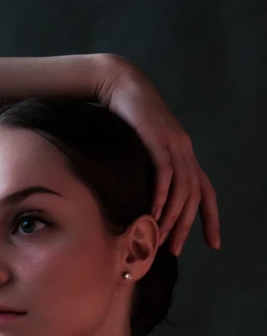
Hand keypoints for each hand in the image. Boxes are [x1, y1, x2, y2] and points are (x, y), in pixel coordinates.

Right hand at [98, 56, 220, 257]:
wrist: (123, 86)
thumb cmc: (129, 120)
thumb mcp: (146, 149)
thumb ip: (152, 171)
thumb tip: (146, 201)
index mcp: (186, 156)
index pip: (206, 193)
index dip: (212, 219)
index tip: (214, 244)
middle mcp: (186, 151)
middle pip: (195, 196)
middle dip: (186, 226)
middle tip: (173, 250)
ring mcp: (174, 144)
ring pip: (182, 188)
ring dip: (172, 216)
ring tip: (158, 236)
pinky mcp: (157, 139)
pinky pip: (165, 172)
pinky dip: (162, 195)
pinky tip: (154, 212)